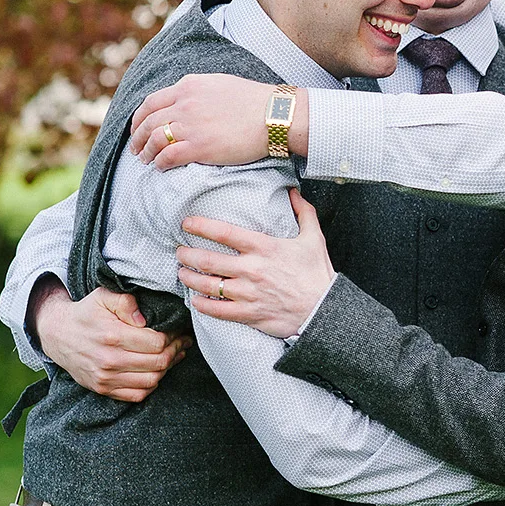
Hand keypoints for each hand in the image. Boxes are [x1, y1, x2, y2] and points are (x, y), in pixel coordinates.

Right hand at [34, 281, 188, 401]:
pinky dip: (152, 385)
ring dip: (168, 369)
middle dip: (175, 351)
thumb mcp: (103, 297)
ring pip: (151, 380)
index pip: (157, 342)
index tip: (178, 331)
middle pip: (158, 362)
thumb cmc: (86, 313)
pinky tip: (157, 371)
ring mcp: (105, 378)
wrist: (58, 335)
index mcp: (113, 336)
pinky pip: (137, 395)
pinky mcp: (102, 389)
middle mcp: (109, 360)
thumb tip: (144, 319)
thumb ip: (126, 301)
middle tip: (182, 342)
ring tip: (174, 355)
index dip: (173, 337)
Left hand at [129, 74, 295, 169]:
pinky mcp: (199, 147)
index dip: (140, 117)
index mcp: (188, 86)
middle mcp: (184, 104)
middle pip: (149, 121)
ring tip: (145, 160)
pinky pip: (168, 156)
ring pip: (155, 139)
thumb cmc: (254, 101)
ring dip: (146, 152)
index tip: (138, 127)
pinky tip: (160, 167)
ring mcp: (191, 126)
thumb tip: (187, 99)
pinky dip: (160, 163)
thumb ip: (198, 91)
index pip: (152, 102)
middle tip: (136, 148)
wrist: (273, 115)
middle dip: (138, 137)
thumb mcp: (220, 84)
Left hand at [175, 191, 335, 338]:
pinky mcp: (248, 313)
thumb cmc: (317, 274)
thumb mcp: (314, 238)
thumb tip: (293, 192)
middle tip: (180, 251)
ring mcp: (248, 293)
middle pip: (208, 260)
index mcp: (265, 248)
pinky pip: (217, 310)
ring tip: (182, 273)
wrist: (323, 310)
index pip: (225, 233)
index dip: (201, 226)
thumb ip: (303, 212)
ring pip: (207, 285)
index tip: (187, 223)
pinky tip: (195, 299)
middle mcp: (252, 269)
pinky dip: (201, 305)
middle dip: (187, 254)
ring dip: (189, 278)